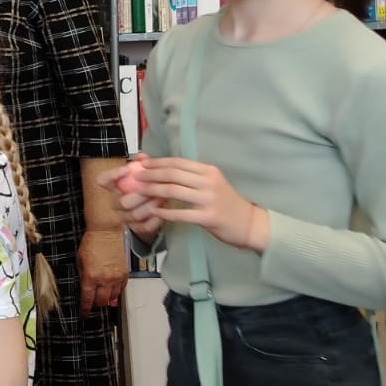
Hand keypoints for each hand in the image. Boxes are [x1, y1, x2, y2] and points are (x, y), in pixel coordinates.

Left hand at [78, 230, 128, 314]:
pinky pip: (121, 289)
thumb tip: (84, 288)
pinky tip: (111, 291)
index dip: (85, 309)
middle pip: (101, 301)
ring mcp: (116, 277)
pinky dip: (116, 292)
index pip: (88, 299)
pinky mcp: (125, 273)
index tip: (83, 314)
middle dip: (95, 305)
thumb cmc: (91, 242)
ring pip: (113, 297)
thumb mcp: (79, 261)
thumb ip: (82, 276)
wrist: (106, 232)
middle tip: (92, 305)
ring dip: (106, 300)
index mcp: (91, 277)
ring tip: (102, 299)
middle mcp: (105, 279)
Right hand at [94, 155, 165, 242]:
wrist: (149, 212)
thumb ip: (142, 164)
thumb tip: (143, 157)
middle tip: (154, 188)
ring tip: (163, 198)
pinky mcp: (137, 229)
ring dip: (150, 206)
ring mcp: (126, 218)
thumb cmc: (144, 188)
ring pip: (135, 215)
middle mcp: (116, 204)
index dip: (112, 175)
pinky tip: (164, 211)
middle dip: (140, 195)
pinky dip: (156, 219)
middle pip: (122, 202)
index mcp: (113, 188)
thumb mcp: (142, 175)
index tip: (127, 169)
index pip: (103, 180)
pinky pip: (145, 226)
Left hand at [131, 157, 268, 250]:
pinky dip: (165, 212)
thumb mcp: (212, 183)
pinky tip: (154, 211)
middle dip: (151, 174)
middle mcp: (208, 182)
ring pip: (174, 190)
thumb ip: (192, 177)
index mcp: (209, 171)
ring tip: (139, 191)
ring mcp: (208, 199)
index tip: (142, 164)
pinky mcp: (208, 217)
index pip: (178, 162)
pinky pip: (181, 213)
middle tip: (136, 177)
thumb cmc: (227, 202)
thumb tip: (165, 170)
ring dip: (153, 190)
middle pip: (173, 174)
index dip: (158, 162)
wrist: (249, 223)